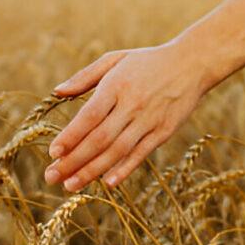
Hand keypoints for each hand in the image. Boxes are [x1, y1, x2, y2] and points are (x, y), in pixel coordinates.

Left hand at [44, 41, 209, 191]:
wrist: (192, 63)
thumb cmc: (147, 61)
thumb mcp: (115, 59)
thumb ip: (85, 76)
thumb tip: (57, 92)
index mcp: (116, 85)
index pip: (89, 116)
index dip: (70, 136)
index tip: (52, 153)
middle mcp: (132, 104)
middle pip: (99, 139)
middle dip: (73, 161)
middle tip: (51, 177)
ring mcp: (149, 120)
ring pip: (117, 151)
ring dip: (92, 171)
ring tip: (70, 185)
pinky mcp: (164, 132)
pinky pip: (140, 154)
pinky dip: (124, 170)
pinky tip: (107, 183)